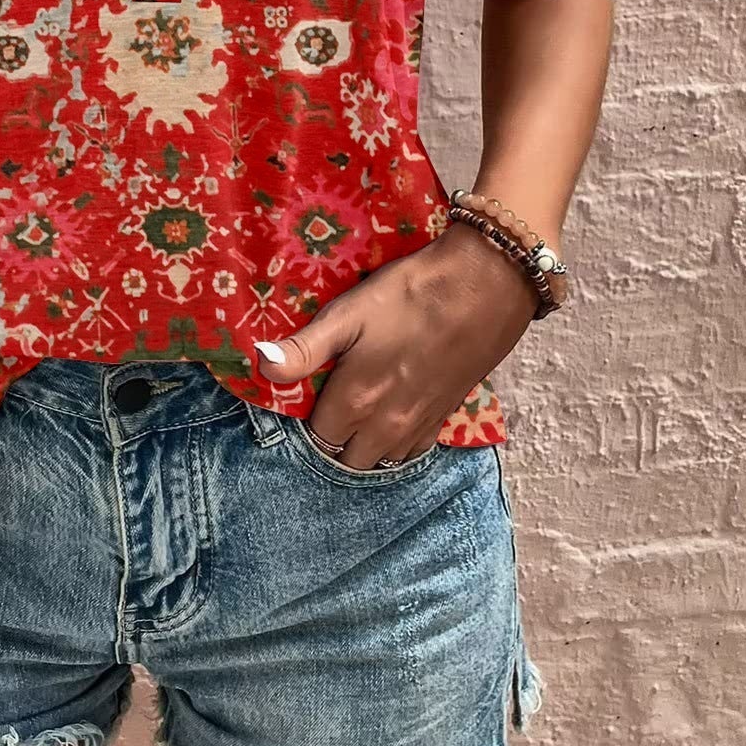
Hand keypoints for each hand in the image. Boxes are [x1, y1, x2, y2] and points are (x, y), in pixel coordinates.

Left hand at [255, 222, 542, 468]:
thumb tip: (260, 364)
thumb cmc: (410, 295)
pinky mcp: (446, 417)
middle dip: (334, 439)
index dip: (309, 417)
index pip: (318, 436)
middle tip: (332, 401)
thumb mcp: (349, 314)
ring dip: (365, 444)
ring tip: (360, 409)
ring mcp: (420, 426)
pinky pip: (412, 450)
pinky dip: (397, 442)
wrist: (485, 286)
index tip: (310, 393)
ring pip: (380, 459)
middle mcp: (387, 427)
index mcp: (357, 401)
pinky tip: (394, 414)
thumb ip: (304, 348)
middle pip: (347, 457)